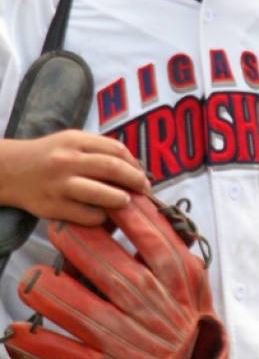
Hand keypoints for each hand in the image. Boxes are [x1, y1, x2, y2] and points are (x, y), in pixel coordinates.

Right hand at [0, 131, 151, 225]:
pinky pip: (86, 215)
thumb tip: (134, 167)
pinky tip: (104, 215)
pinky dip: (101, 217)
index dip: (135, 164)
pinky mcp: (53, 207)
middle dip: (136, 181)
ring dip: (122, 200)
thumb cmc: (49, 156)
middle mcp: (68, 161)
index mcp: (76, 141)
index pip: (116, 150)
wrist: (10, 171)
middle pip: (113, 169)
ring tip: (127, 202)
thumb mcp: (71, 142)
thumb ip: (98, 150)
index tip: (142, 174)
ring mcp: (60, 185)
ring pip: (102, 194)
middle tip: (144, 190)